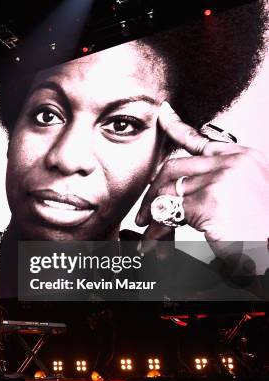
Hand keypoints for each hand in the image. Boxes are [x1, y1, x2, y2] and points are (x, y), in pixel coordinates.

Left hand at [136, 102, 268, 255]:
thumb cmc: (261, 232)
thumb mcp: (244, 197)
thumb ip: (217, 182)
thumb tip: (182, 186)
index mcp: (246, 158)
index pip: (202, 139)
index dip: (178, 127)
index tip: (163, 115)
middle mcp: (235, 162)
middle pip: (174, 166)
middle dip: (153, 191)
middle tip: (144, 213)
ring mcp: (223, 178)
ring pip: (168, 190)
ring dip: (153, 214)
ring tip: (148, 234)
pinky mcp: (211, 199)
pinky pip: (170, 211)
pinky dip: (158, 230)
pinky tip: (156, 245)